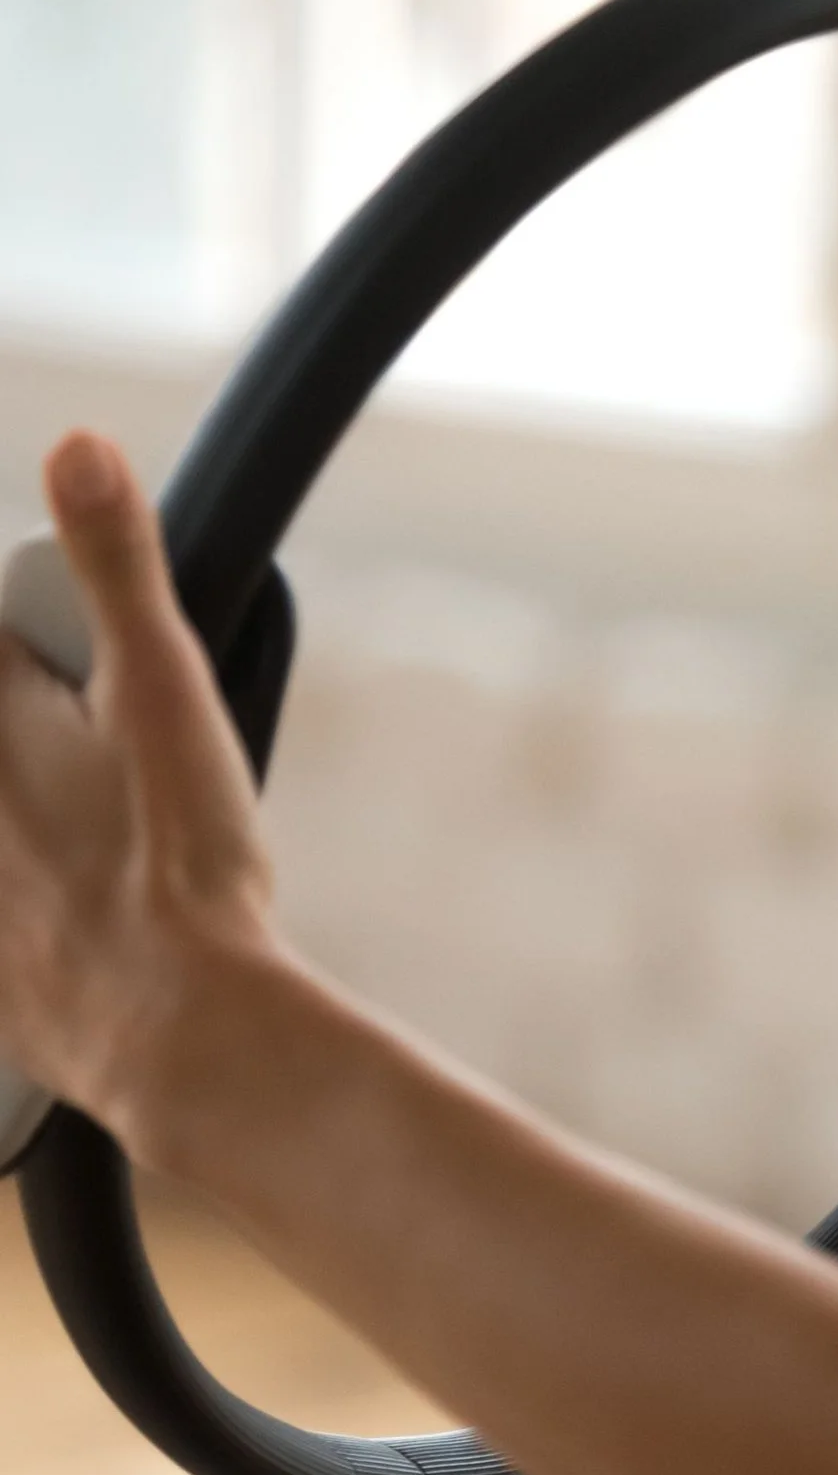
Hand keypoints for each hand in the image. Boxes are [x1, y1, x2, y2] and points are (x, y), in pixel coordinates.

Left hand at [0, 432, 274, 1143]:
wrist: (183, 1025)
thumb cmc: (181, 860)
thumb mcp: (167, 689)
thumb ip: (118, 566)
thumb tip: (78, 448)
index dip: (31, 648)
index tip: (66, 668)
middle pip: (9, 736)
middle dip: (44, 730)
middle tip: (104, 752)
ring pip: (12, 834)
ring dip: (41, 823)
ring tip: (103, 837)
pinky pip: (11, 924)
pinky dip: (32, 910)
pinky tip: (72, 921)